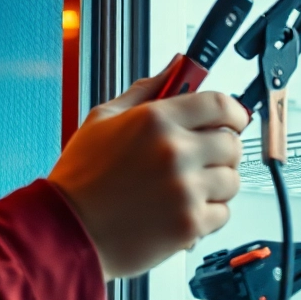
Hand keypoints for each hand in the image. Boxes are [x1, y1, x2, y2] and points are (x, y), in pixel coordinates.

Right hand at [48, 60, 248, 279]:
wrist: (67, 232)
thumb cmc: (81, 180)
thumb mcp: (102, 120)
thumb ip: (144, 91)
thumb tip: (173, 68)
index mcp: (155, 120)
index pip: (220, 104)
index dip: (233, 111)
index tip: (232, 119)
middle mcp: (175, 152)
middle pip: (232, 144)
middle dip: (221, 151)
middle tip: (200, 159)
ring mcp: (185, 189)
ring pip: (231, 180)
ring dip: (215, 185)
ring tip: (184, 189)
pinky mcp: (189, 223)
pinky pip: (223, 213)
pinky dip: (207, 214)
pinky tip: (179, 210)